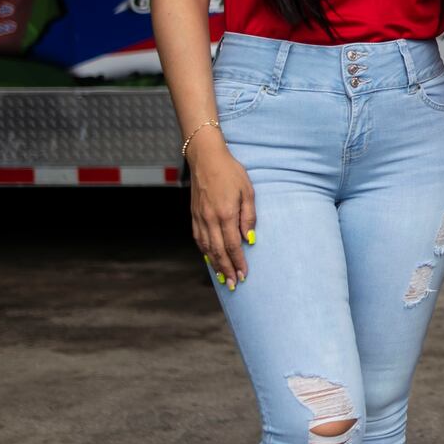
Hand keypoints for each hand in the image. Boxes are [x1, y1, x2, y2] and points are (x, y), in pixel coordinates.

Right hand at [188, 136, 256, 286]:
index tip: (243, 275)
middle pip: (218, 252)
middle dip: (226, 270)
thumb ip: (249, 216)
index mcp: (226, 214)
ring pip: (206, 248)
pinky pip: (199, 239)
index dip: (238, 263)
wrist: (206, 158)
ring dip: (215, 265)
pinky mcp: (194, 215)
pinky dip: (205, 252)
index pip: (233, 246)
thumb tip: (249, 239)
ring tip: (222, 277)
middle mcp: (210, 219)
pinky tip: (210, 259)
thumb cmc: (230, 172)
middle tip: (232, 285)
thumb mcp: (248, 191)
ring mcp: (200, 218)